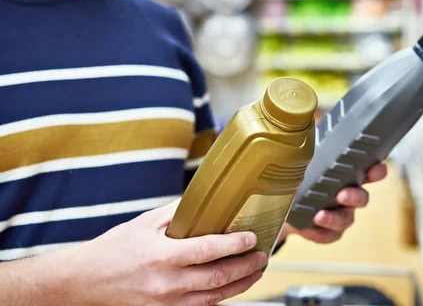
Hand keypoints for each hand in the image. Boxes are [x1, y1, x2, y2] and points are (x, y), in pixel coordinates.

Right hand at [58, 199, 265, 305]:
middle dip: (245, 268)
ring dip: (239, 286)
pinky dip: (219, 298)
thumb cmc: (115, 248)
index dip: (234, 245)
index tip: (251, 238)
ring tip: (255, 273)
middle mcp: (166, 283)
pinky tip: (231, 289)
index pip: (208, 250)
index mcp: (161, 255)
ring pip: (213, 297)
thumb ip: (178, 212)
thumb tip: (206, 201)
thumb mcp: (145, 222)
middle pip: (217, 278)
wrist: (87, 280)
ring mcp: (166, 302)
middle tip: (262, 257)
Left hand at [282, 163, 387, 243]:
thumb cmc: (302, 179)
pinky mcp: (329, 232)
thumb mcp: (306, 162)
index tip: (374, 170)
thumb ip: (311, 153)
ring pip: (345, 219)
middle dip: (355, 197)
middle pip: (362, 198)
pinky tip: (307, 228)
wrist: (286, 205)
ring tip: (320, 216)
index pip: (369, 172)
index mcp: (348, 175)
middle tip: (342, 195)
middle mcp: (349, 196)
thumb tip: (306, 135)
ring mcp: (341, 215)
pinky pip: (328, 235)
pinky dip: (318, 233)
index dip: (376, 171)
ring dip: (334, 218)